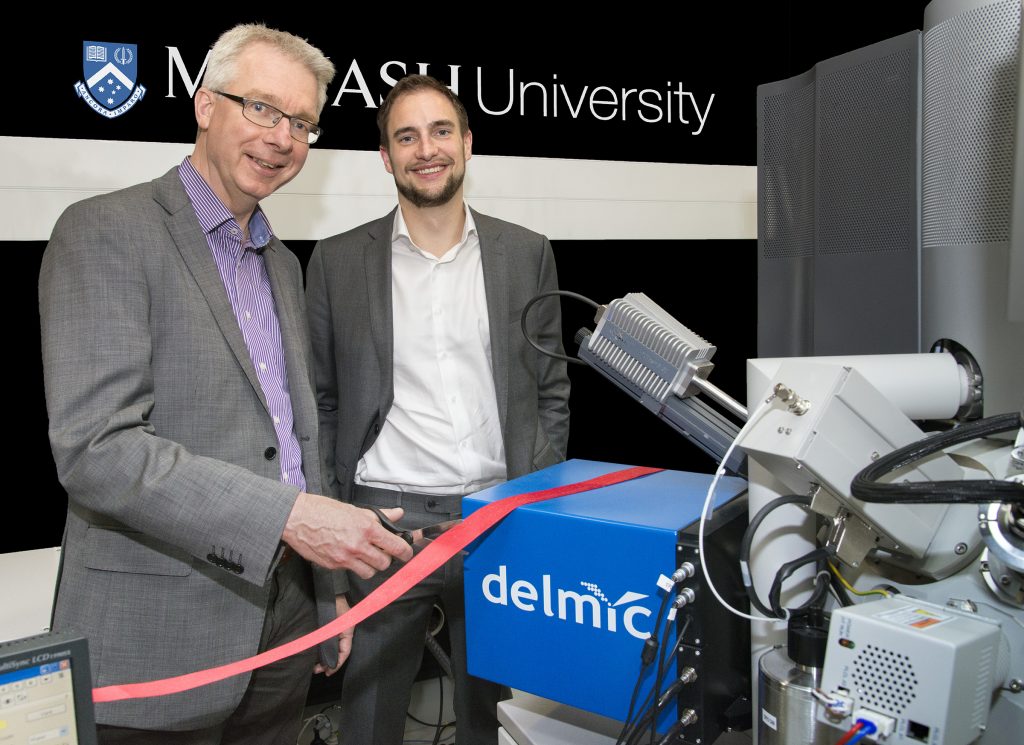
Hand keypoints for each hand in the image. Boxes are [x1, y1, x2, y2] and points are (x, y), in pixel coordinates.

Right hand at [282, 493, 412, 576]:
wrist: (298, 518)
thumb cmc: (324, 510)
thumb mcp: (356, 509)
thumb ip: (380, 516)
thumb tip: (398, 514)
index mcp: (366, 528)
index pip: (396, 547)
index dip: (405, 552)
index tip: (406, 553)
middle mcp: (358, 545)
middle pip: (384, 563)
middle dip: (386, 558)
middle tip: (382, 551)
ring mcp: (345, 558)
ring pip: (370, 572)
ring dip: (371, 565)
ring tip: (366, 555)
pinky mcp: (334, 566)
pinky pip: (351, 571)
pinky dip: (354, 565)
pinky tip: (348, 554)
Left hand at [314, 595, 352, 675]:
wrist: (326, 587)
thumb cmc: (331, 603)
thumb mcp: (331, 623)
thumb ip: (329, 640)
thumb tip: (326, 659)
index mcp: (348, 630)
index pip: (345, 651)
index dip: (337, 664)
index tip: (327, 673)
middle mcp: (343, 630)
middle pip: (338, 651)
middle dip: (328, 662)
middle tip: (316, 670)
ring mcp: (336, 627)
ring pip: (331, 646)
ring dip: (324, 656)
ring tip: (313, 665)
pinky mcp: (328, 624)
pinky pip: (326, 640)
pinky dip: (321, 648)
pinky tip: (313, 653)